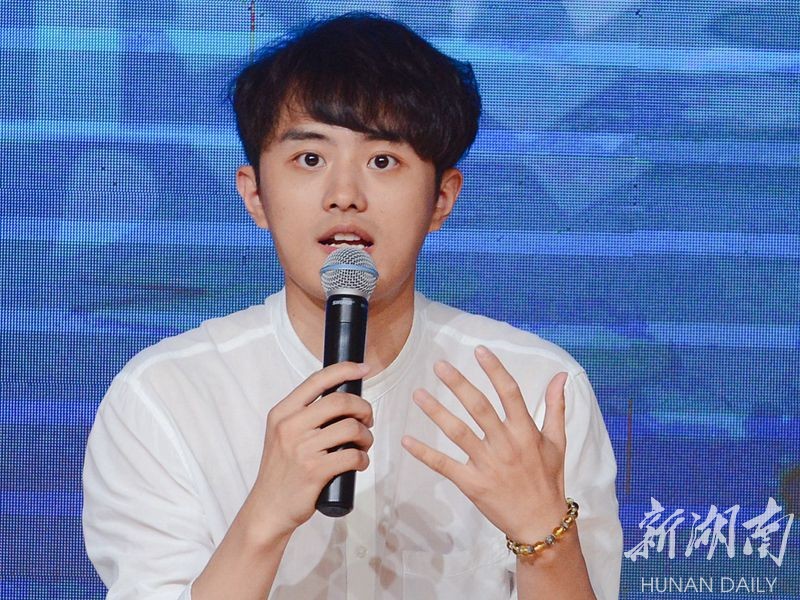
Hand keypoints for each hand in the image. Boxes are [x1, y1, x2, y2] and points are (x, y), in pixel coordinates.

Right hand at [247, 362, 373, 540]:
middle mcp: (290, 426)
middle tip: (368, 420)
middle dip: (363, 408)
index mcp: (282, 412)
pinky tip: (359, 463)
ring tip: (363, 445)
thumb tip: (343, 397)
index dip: (345, 370)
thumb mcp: (282, 434)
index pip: (318, 380)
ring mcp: (302, 449)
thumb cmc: (282, 469)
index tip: (364, 369)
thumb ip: (304, 415)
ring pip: (351, 429)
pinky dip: (363, 459)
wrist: (268, 508)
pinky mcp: (315, 472)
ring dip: (367, 436)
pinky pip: (352, 456)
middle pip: (341, 401)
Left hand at [401, 346, 567, 541]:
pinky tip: (406, 440)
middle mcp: (506, 444)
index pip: (509, 393)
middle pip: (479, 407)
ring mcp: (488, 464)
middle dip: (458, 384)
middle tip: (439, 365)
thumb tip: (561, 376)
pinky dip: (425, 453)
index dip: (494, 370)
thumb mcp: (557, 442)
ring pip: (458, 432)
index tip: (479, 350)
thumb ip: (556, 407)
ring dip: (436, 412)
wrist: (541, 523)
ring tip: (418, 394)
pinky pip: (444, 465)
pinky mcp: (472, 484)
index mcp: (526, 431)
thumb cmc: (548, 479)